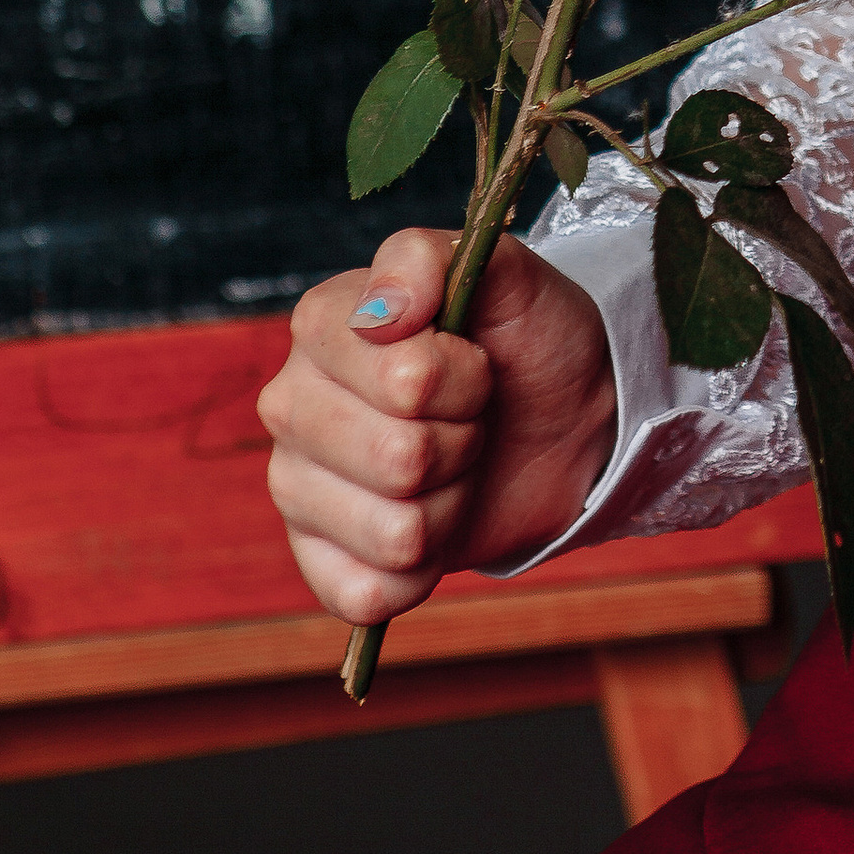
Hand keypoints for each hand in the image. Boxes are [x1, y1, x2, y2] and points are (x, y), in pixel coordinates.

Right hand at [257, 225, 616, 624]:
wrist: (562, 416)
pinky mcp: (319, 559)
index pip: (405, 379)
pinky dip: (423, 571)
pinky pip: (365, 594)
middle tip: (470, 415)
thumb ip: (433, 259)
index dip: (464, 378)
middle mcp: (291, 405)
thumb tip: (383, 312)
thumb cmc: (525, 338)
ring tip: (454, 462)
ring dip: (451, 503)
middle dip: (462, 441)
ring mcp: (296, 487)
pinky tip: (432, 524)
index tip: (477, 360)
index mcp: (322, 325)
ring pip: (393, 532)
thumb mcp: (507, 273)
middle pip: (400, 460)